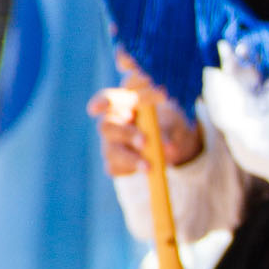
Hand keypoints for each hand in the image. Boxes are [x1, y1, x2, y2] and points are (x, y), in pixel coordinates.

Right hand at [87, 51, 202, 174]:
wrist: (173, 144)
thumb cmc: (168, 121)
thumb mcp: (173, 117)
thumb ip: (167, 125)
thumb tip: (168, 147)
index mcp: (124, 102)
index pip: (108, 98)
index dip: (102, 102)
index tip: (96, 108)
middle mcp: (112, 122)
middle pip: (107, 126)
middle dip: (126, 134)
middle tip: (145, 141)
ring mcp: (111, 143)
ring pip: (111, 151)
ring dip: (130, 158)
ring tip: (149, 166)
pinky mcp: (114, 163)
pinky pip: (115, 168)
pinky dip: (131, 170)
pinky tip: (146, 169)